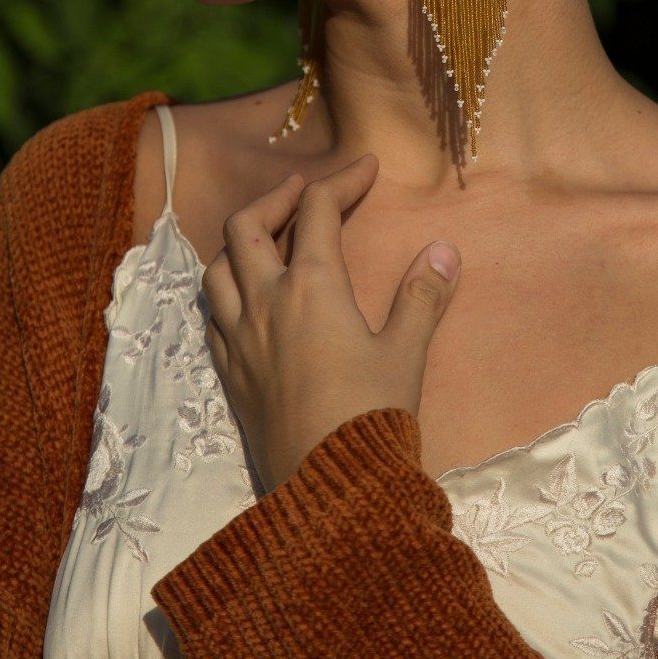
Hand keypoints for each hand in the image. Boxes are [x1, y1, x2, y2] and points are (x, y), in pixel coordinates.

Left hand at [200, 154, 461, 493]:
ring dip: (240, 243)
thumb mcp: (406, 353)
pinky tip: (246, 302)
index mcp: (312, 287)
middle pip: (248, 227)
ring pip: (218, 270)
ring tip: (267, 239)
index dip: (342, 180)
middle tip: (304, 191)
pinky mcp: (230, 375)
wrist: (328, 490)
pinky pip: (213, 317)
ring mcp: (240, 340)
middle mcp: (266, 303)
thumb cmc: (372, 417)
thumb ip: (422, 296)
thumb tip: (444, 248)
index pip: (318, 211)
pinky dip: (226, 292)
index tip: (366, 168)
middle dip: (276, 198)